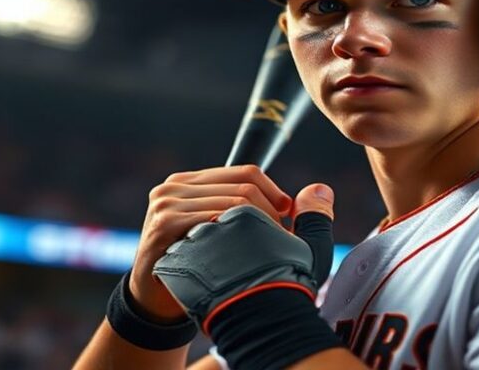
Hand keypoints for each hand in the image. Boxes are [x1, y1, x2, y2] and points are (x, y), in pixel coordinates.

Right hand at [152, 183, 335, 333]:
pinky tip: (237, 257)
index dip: (273, 193)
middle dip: (268, 213)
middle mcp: (177, 185)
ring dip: (255, 228)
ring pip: (234, 201)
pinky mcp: (165, 224)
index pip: (247, 172)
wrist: (160, 306)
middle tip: (276, 241)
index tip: (286, 219)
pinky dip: (234, 235)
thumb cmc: (204, 268)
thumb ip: (274, 209)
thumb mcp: (237, 232)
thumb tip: (319, 190)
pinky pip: (215, 216)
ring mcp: (167, 203)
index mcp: (193, 181)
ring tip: (260, 254)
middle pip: (244, 185)